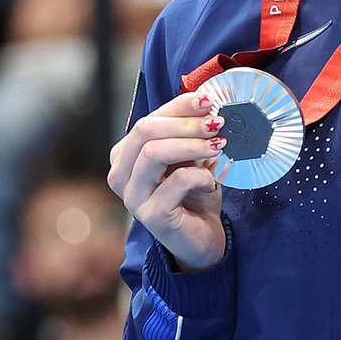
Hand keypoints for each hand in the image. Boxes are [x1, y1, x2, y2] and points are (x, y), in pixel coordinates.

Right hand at [108, 90, 226, 270]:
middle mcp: (121, 175)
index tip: (208, 100)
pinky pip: (176, 182)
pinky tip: (211, 182)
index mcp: (126, 156)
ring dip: (192, 145)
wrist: (202, 239)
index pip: (147, 119)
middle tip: (217, 123)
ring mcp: (133, 197)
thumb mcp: (191, 158)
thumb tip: (207, 103)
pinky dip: (200, 176)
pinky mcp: (151, 216)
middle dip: (185, 123)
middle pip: (144, 131)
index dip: (178, 106)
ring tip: (219, 145)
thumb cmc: (194, 195)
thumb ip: (189, 134)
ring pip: (154, 153)